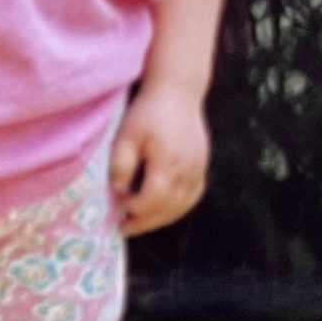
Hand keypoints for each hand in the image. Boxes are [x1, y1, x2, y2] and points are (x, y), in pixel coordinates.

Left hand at [109, 84, 208, 234]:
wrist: (178, 92)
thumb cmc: (149, 111)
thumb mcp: (127, 134)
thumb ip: (122, 164)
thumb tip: (119, 190)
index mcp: (168, 163)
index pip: (153, 199)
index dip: (136, 209)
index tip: (118, 209)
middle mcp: (188, 171)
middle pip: (170, 208)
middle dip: (147, 222)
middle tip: (126, 228)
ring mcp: (199, 169)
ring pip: (183, 205)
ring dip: (162, 218)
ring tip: (142, 221)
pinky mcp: (202, 166)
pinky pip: (193, 196)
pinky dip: (178, 207)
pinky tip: (164, 208)